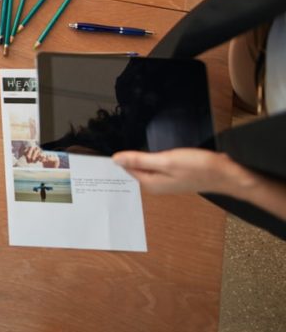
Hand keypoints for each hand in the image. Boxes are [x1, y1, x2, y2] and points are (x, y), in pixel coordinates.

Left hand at [113, 148, 255, 196]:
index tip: (104, 149)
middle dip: (126, 159)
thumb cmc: (197, 167)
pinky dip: (150, 159)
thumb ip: (139, 160)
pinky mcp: (175, 175)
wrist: (227, 173)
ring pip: (145, 167)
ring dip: (137, 158)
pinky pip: (155, 166)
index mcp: (150, 184)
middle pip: (134, 169)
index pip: (126, 169)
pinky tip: (149, 152)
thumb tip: (114, 160)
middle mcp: (155, 186)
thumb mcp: (166, 161)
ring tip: (124, 146)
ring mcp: (166, 181)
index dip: (118, 158)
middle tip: (110, 145)